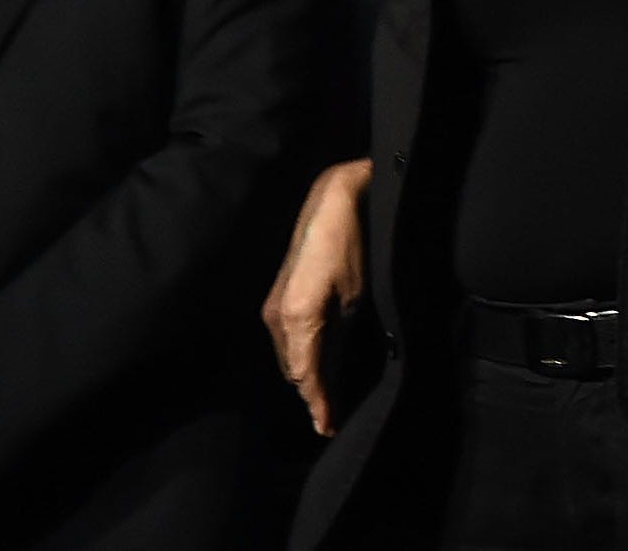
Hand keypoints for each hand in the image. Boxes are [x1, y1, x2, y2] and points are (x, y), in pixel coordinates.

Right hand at [262, 158, 372, 436]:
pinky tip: (316, 363)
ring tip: (326, 397)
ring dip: (306, 375)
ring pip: (290, 356)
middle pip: (294, 371)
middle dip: (313, 393)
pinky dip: (301, 354)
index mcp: (296, 319)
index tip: (326, 428)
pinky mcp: (278, 296)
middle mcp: (276, 317)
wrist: (334, 198)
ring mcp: (273, 306)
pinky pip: (288, 338)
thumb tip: (332, 375)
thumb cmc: (352, 243)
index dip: (318, 404)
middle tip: (331, 417)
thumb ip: (338, 340)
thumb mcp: (354, 296)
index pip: (306, 375)